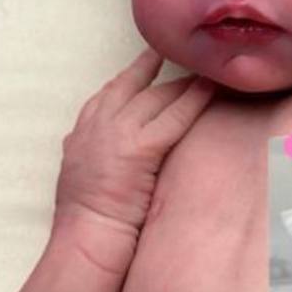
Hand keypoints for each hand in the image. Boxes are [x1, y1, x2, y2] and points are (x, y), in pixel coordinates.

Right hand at [55, 48, 213, 229]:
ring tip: (204, 69)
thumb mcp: (80, 179)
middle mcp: (97, 125)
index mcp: (81, 133)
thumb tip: (111, 161)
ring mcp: (117, 133)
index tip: (144, 64)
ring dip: (182, 83)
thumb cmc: (85, 223)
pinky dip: (194, 102)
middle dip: (156, 70)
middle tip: (179, 53)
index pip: (109, 95)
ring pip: (156, 98)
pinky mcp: (138, 148)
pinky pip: (173, 118)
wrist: (84, 237)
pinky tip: (211, 89)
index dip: (130, 78)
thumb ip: (94, 160)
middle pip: (133, 87)